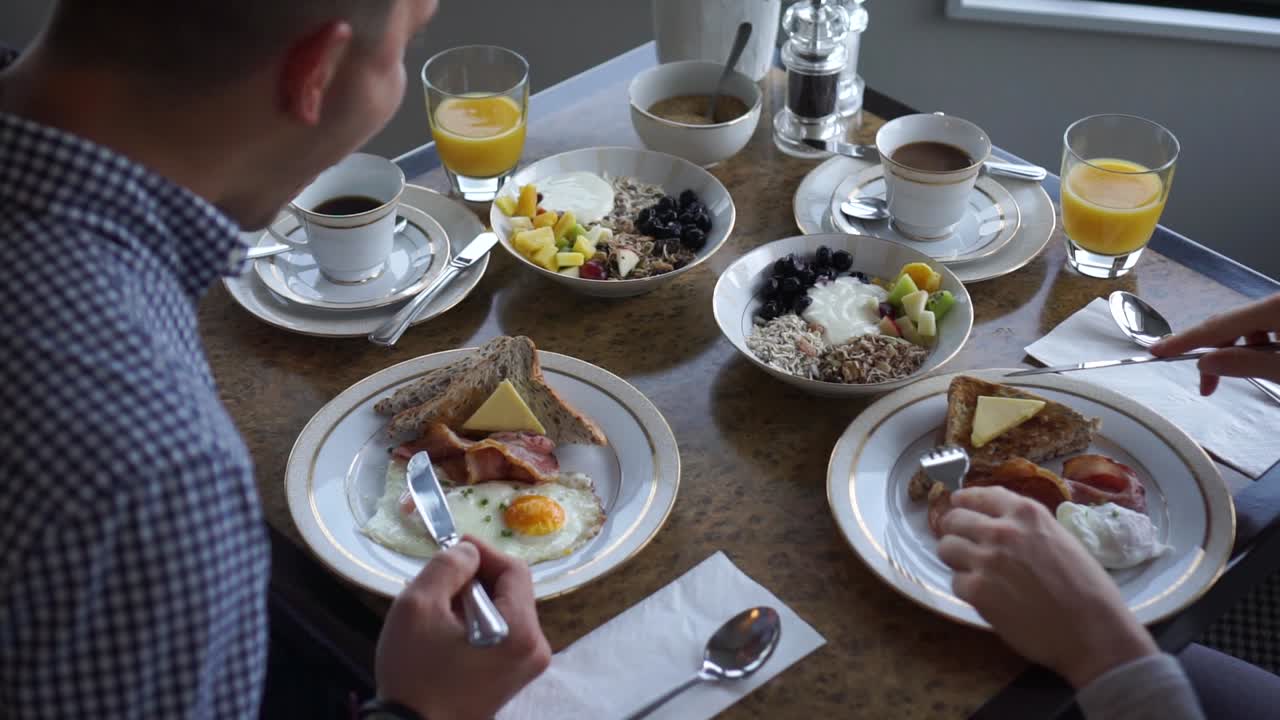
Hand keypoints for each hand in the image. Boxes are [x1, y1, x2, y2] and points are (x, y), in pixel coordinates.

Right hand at [375, 538, 551, 719]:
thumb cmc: (414, 673)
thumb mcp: (419, 606)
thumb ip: (448, 566)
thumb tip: (469, 551)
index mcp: (521, 630)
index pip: (514, 570)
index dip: (483, 552)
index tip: (453, 546)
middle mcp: (535, 648)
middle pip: (511, 590)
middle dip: (475, 579)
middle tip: (440, 581)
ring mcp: (525, 666)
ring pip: (504, 611)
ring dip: (473, 601)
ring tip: (438, 608)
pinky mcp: (511, 677)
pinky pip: (500, 633)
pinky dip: (476, 622)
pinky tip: (446, 630)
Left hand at [937, 486, 1157, 687]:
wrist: (1093, 630)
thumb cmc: (1088, 589)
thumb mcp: (1061, 538)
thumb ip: (1028, 528)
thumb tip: (1002, 526)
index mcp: (1027, 513)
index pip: (980, 495)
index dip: (965, 501)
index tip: (958, 504)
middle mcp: (1002, 530)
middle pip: (955, 519)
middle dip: (955, 530)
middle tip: (962, 543)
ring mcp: (986, 559)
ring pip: (946, 547)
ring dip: (955, 558)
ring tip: (971, 570)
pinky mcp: (977, 590)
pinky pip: (954, 581)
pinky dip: (966, 589)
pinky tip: (985, 597)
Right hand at [1150, 293, 1279, 395]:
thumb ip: (1247, 364)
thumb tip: (1206, 362)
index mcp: (1274, 307)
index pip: (1219, 324)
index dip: (1186, 339)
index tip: (1156, 351)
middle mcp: (1277, 302)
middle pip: (1234, 324)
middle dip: (1216, 352)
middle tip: (1207, 386)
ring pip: (1252, 327)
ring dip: (1241, 351)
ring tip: (1248, 375)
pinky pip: (1268, 327)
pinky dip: (1259, 347)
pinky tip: (1265, 362)